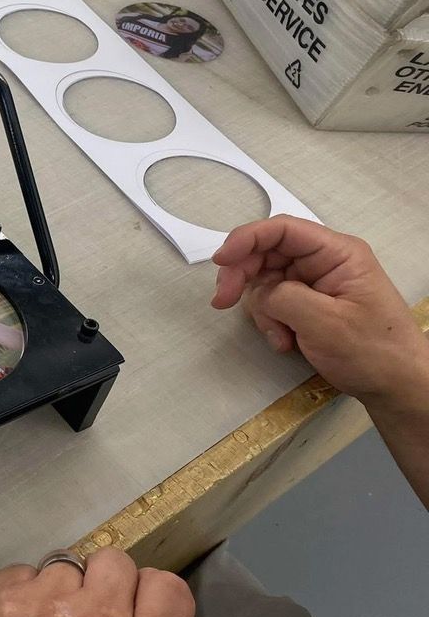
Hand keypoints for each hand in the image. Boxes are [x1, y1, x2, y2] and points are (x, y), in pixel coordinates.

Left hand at [0, 548, 192, 616]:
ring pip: (65, 563)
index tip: (132, 604)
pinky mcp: (1, 600)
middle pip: (115, 561)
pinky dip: (21, 591)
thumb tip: (140, 603)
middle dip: (102, 583)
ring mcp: (45, 607)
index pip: (168, 586)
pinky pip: (21, 571)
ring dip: (59, 588)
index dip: (147, 592)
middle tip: (86, 612)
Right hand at [211, 216, 428, 408]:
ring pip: (265, 281)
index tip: (220, 262)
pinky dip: (270, 322)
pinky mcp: (307, 304)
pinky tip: (285, 341)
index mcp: (337, 253)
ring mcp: (314, 283)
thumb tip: (258, 292)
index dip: (246, 239)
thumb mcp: (326, 323)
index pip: (283, 230)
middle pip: (267, 253)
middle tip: (223, 302)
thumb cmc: (372, 352)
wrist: (396, 386)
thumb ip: (284, 298)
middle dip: (243, 276)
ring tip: (280, 337)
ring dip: (262, 310)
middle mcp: (324, 261)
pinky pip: (273, 303)